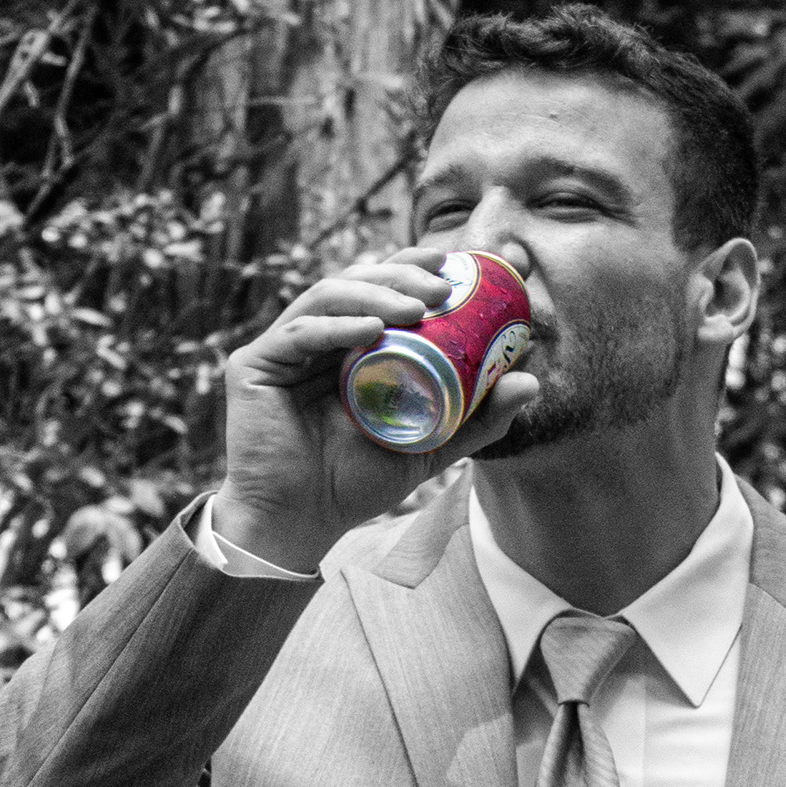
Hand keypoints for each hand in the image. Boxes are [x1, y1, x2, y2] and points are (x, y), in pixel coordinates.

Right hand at [211, 243, 539, 570]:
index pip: (385, 289)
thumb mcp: (430, 447)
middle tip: (444, 285)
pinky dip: (339, 325)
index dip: (419, 265)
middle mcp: (317, 337)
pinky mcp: (254, 364)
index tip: (461, 262)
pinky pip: (300, 331)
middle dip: (403, 272)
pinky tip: (373, 329)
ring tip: (418, 304)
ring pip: (330, 295)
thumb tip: (531, 381)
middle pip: (359, 281)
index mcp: (351, 345)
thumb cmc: (356, 483)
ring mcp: (284, 347)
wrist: (300, 523)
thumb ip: (476, 418)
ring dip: (377, 291)